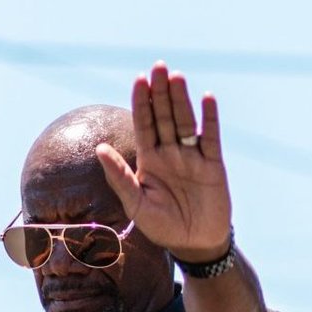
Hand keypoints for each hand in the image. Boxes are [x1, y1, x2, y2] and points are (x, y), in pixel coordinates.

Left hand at [96, 62, 232, 262]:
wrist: (194, 244)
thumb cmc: (162, 227)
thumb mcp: (136, 205)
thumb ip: (119, 177)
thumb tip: (99, 149)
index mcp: (150, 159)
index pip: (144, 124)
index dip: (142, 102)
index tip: (139, 80)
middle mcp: (170, 153)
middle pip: (164, 116)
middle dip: (161, 93)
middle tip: (158, 67)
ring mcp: (192, 157)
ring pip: (185, 122)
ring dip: (181, 99)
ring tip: (176, 77)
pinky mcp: (213, 165)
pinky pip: (210, 138)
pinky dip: (209, 119)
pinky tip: (206, 98)